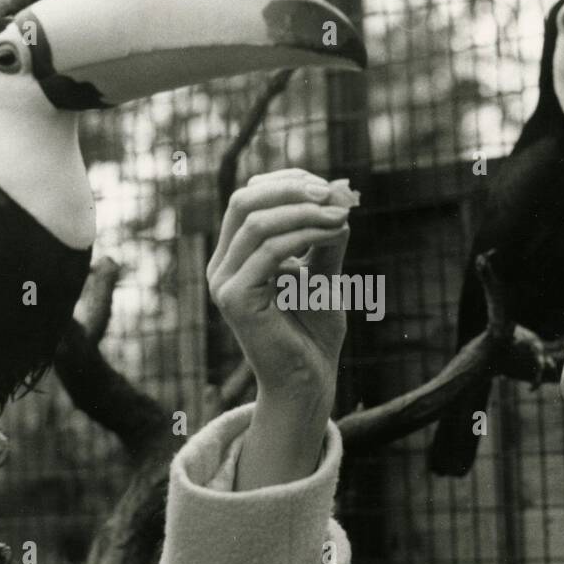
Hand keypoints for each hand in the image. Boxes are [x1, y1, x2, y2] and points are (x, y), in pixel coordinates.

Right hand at [207, 168, 352, 405]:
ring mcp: (224, 282)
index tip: (327, 185)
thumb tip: (338, 199)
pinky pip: (270, 251)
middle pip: (243, 200)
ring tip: (341, 215)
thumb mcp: (323, 274)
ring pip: (257, 222)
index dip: (286, 182)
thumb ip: (324, 238)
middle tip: (332, 192)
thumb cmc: (313, 333)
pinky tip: (334, 233)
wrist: (308, 381)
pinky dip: (305, 234)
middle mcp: (222, 266)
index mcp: (235, 256)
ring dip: (304, 212)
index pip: (249, 197)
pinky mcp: (234, 299)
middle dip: (290, 189)